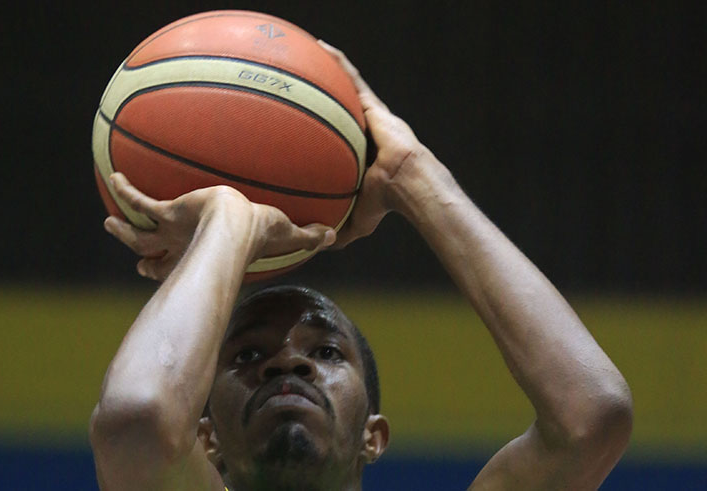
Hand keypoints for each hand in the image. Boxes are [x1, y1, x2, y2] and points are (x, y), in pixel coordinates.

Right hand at [104, 173, 335, 280]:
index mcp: (204, 255)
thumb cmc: (259, 233)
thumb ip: (306, 236)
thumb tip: (334, 236)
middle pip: (156, 259)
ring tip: (110, 222)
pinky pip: (140, 200)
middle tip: (139, 262)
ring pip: (138, 236)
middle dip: (145, 260)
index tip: (165, 273)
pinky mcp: (167, 212)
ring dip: (124, 231)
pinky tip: (115, 175)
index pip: (186, 268)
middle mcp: (183, 247)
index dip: (175, 273)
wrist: (235, 225)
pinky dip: (126, 189)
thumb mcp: (285, 232)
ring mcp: (171, 231)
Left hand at [319, 40, 434, 247]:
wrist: (407, 185)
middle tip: (299, 79)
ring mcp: (371, 116)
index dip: (325, 125)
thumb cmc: (387, 203)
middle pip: (341, 105)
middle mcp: (365, 129)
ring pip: (346, 86)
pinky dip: (339, 63)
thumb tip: (321, 245)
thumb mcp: (359, 219)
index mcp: (360, 152)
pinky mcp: (375, 107)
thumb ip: (341, 229)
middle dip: (324, 91)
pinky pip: (353, 79)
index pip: (339, 134)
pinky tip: (323, 48)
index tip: (304, 120)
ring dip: (329, 68)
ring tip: (309, 51)